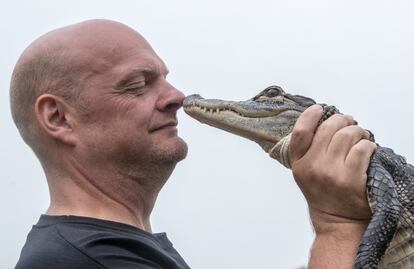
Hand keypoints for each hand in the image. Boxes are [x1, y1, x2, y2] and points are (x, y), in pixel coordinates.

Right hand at [289, 104, 376, 267]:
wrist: (339, 222)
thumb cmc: (324, 193)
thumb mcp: (305, 173)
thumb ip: (308, 150)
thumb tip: (326, 121)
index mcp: (299, 164)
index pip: (300, 132)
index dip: (310, 116)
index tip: (320, 108)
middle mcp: (313, 167)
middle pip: (329, 128)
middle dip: (343, 120)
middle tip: (349, 122)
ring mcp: (332, 173)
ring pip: (348, 135)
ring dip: (358, 131)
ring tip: (361, 137)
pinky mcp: (352, 179)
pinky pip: (363, 149)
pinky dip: (369, 145)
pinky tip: (368, 149)